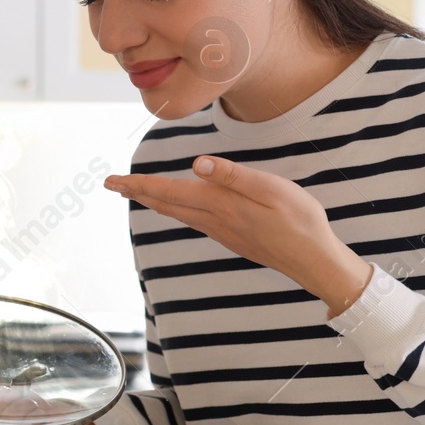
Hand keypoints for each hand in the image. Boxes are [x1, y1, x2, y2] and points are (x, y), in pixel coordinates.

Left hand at [104, 155, 373, 317]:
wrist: (313, 260)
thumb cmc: (298, 220)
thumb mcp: (270, 189)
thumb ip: (232, 175)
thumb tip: (195, 163)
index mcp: (219, 203)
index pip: (168, 191)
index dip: (138, 184)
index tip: (111, 180)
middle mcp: (214, 219)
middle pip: (166, 203)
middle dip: (137, 192)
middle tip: (112, 184)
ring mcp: (222, 231)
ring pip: (178, 213)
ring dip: (154, 201)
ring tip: (137, 192)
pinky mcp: (232, 237)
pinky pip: (193, 221)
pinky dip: (176, 210)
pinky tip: (178, 207)